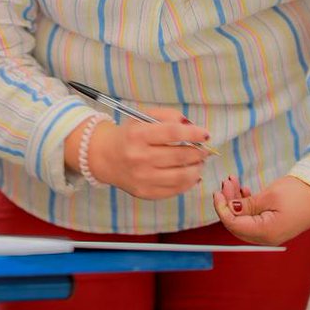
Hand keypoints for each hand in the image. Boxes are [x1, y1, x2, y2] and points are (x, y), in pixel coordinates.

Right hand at [82, 111, 209, 199]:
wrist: (104, 157)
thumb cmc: (128, 135)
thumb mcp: (142, 117)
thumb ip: (167, 116)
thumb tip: (191, 125)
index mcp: (137, 135)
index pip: (172, 133)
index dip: (193, 133)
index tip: (205, 134)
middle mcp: (139, 158)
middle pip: (179, 156)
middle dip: (198, 152)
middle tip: (205, 150)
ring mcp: (142, 178)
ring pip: (181, 176)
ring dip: (196, 168)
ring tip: (199, 163)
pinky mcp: (145, 193)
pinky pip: (174, 190)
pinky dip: (188, 182)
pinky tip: (191, 175)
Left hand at [212, 174, 309, 245]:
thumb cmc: (299, 193)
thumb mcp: (270, 196)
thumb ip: (247, 204)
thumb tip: (229, 208)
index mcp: (266, 233)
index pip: (234, 225)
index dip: (222, 209)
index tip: (217, 191)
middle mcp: (268, 237)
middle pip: (237, 223)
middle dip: (228, 203)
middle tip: (226, 183)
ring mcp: (272, 232)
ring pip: (245, 219)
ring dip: (236, 201)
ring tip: (233, 181)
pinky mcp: (275, 225)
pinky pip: (254, 218)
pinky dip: (246, 204)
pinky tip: (244, 190)